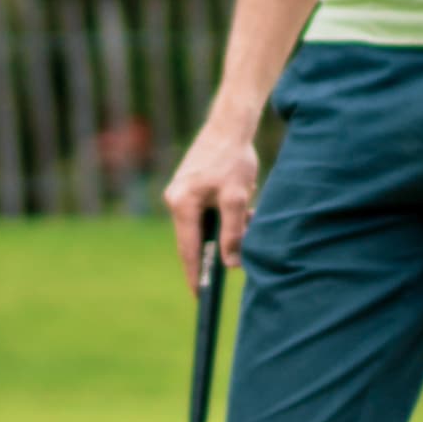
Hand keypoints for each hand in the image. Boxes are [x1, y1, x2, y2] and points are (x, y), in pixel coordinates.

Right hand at [162, 114, 261, 286]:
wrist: (229, 125)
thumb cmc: (233, 159)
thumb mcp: (237, 198)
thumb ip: (233, 232)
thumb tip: (231, 263)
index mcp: (181, 204)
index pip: (188, 249)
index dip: (194, 274)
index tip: (199, 296)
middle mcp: (175, 199)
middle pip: (193, 239)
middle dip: (214, 250)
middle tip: (231, 264)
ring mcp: (180, 192)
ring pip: (203, 225)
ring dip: (225, 228)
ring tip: (247, 214)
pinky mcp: (189, 186)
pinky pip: (204, 212)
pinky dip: (223, 215)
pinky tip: (241, 203)